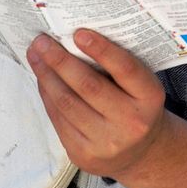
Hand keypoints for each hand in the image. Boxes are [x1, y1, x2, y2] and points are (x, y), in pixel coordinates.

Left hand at [26, 29, 168, 179]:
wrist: (140, 152)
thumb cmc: (136, 107)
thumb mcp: (141, 88)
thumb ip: (118, 68)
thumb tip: (74, 40)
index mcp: (150, 98)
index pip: (126, 70)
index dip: (102, 50)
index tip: (79, 33)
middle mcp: (131, 122)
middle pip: (89, 86)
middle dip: (60, 61)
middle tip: (42, 41)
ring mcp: (107, 141)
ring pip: (67, 103)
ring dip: (46, 76)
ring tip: (36, 56)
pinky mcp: (84, 154)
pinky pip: (58, 119)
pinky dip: (47, 95)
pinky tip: (42, 79)